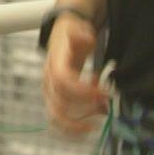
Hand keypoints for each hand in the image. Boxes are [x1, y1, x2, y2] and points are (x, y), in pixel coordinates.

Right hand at [42, 11, 107, 135]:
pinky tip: (94, 118)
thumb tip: (85, 38)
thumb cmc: (72, 34)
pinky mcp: (55, 99)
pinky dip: (76, 125)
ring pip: (56, 117)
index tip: (103, 91)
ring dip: (79, 122)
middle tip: (104, 105)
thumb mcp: (77, 29)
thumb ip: (81, 34)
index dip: (82, 91)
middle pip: (59, 104)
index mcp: (55, 64)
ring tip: (100, 114)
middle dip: (84, 109)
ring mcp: (50, 92)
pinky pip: (60, 119)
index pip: (63, 82)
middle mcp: (49, 81)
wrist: (63, 35)